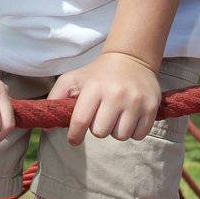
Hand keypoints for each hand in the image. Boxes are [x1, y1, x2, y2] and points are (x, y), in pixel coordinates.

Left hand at [46, 52, 160, 145]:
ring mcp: (135, 101)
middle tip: (101, 117)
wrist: (131, 59)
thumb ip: (56, 99)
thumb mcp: (73, 79)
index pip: (81, 122)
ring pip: (120, 136)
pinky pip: (139, 135)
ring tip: (115, 116)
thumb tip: (47, 128)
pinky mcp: (151, 106)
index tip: (74, 139)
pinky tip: (129, 118)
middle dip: (98, 129)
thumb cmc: (97, 74)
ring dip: (116, 131)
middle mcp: (116, 94)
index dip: (75, 136)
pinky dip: (133, 131)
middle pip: (101, 132)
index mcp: (94, 87)